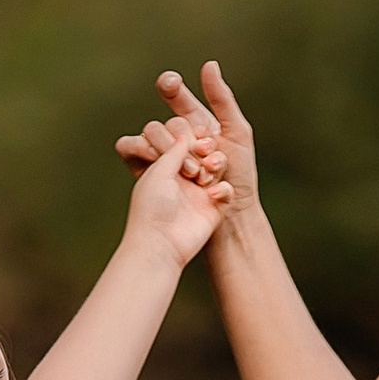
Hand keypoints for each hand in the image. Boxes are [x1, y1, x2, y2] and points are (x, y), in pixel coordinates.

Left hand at [117, 109, 229, 269]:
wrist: (162, 244)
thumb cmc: (152, 209)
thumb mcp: (158, 172)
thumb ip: (172, 150)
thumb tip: (184, 135)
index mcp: (164, 166)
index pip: (179, 139)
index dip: (182, 139)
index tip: (175, 150)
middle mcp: (182, 176)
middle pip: (200, 150)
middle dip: (197, 155)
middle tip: (189, 172)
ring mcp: (199, 191)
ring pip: (216, 166)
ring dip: (211, 169)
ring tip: (201, 181)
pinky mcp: (214, 206)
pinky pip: (226, 189)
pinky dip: (223, 190)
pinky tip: (211, 194)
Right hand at [121, 63, 258, 229]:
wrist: (231, 215)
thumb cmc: (240, 176)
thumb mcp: (238, 133)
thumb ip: (223, 99)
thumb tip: (208, 64)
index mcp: (197, 122)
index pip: (175, 95)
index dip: (170, 85)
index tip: (170, 83)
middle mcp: (177, 136)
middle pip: (163, 117)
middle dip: (180, 134)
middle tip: (202, 151)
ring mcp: (161, 154)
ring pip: (148, 134)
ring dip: (167, 147)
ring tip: (193, 170)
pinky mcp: (147, 171)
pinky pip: (130, 150)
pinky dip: (141, 152)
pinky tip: (161, 162)